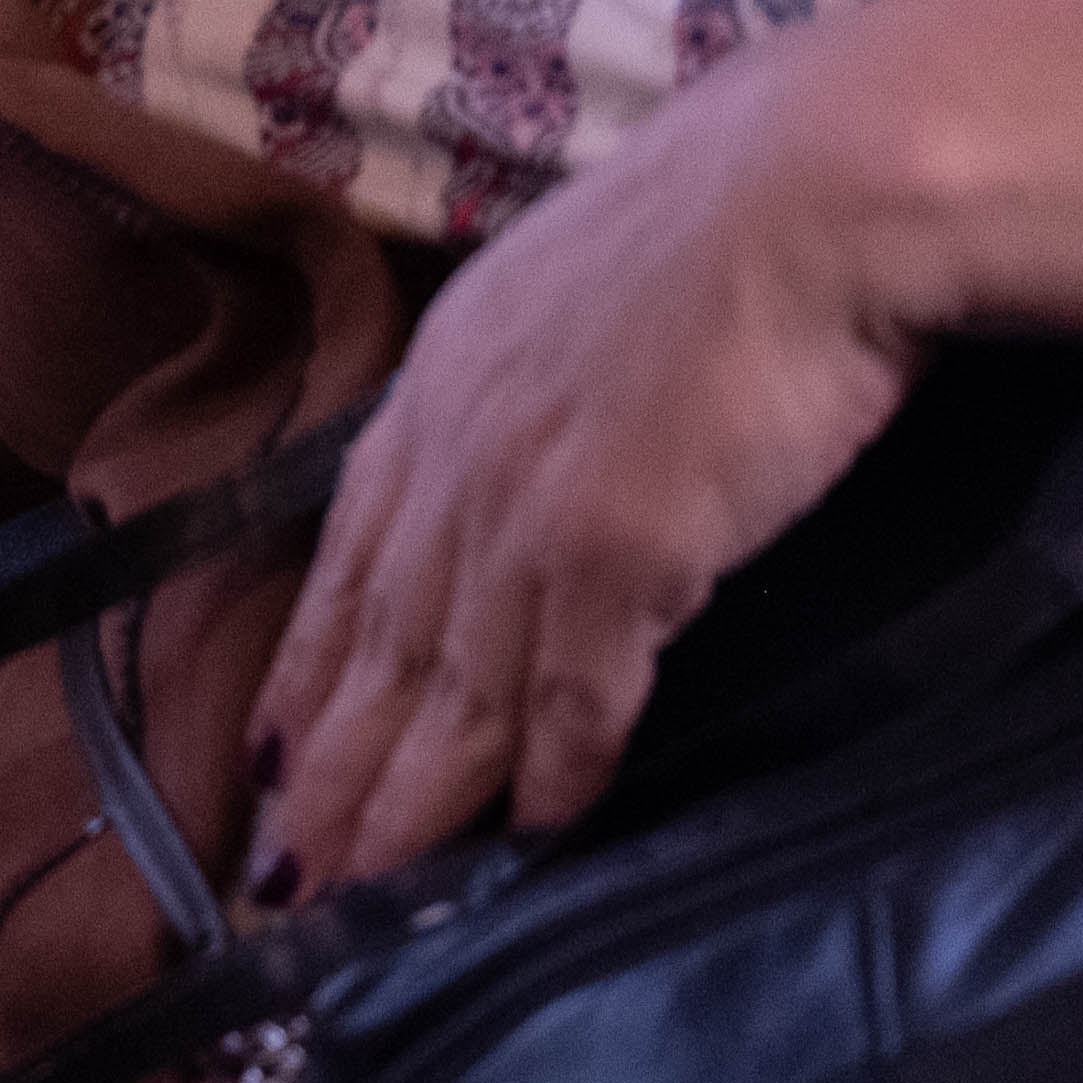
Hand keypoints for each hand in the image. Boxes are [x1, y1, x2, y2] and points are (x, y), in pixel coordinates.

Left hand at [250, 42, 917, 896]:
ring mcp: (534, 502)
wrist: (817, 187)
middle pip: (376, 642)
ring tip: (362, 895)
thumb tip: (528, 478)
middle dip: (325, 770)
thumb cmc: (724, 227)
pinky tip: (536, 838)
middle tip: (281, 877)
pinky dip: (555, 768)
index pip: (348, 561)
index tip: (265, 765)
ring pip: (451, 685)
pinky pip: (578, 687)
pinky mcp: (625, 545)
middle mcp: (461, 452)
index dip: (303, 673)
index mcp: (441, 386)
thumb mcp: (575, 300)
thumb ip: (526, 396)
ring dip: (407, 801)